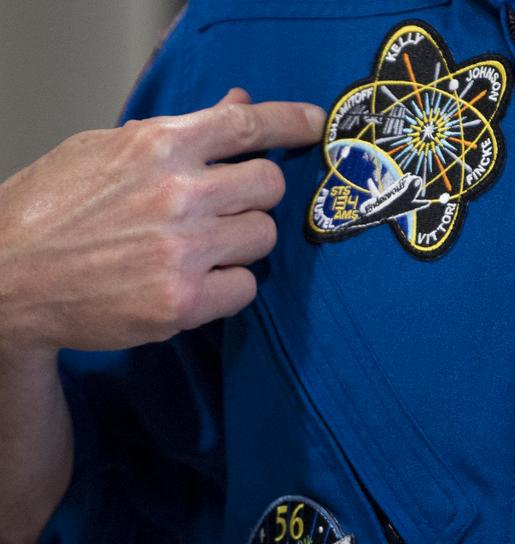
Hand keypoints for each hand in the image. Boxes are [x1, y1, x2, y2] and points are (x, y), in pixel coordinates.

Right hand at [0, 88, 323, 354]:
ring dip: (242, 243)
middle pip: (270, 186)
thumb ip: (180, 132)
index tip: (316, 126)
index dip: (290, 122)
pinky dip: (228, 287)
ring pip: (263, 238)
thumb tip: (239, 104)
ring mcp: (182, 250)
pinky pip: (247, 289)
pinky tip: (193, 282)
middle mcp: (176, 194)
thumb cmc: (54, 210)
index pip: (245, 125)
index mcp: (156, 147)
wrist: (8, 275)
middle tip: (226, 209)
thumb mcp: (106, 151)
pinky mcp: (183, 301)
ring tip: (199, 248)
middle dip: (256, 196)